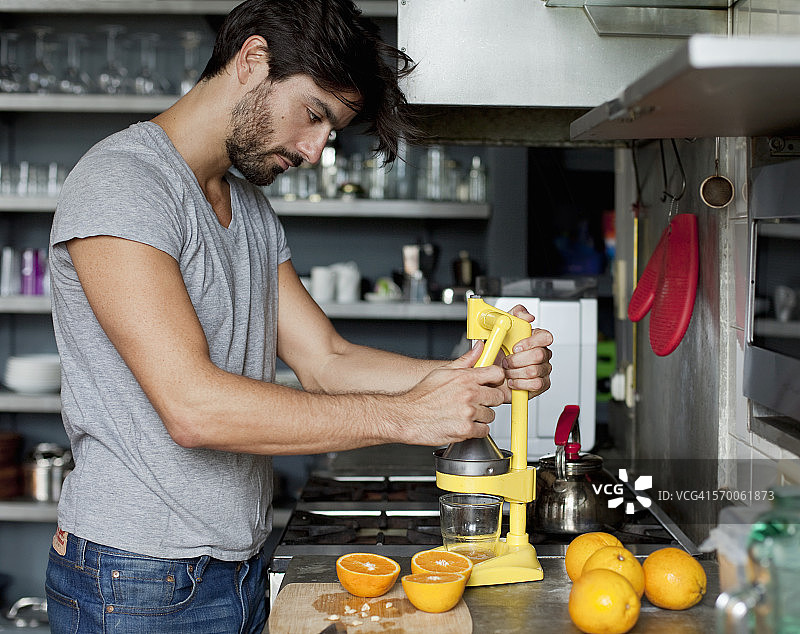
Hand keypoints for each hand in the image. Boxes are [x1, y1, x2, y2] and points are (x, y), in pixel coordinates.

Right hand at [388, 342, 506, 445]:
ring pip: (491, 415)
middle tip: (476, 402)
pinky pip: (483, 430)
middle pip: (498, 397)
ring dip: (481, 417)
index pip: (497, 374)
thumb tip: (479, 348)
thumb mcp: (442, 372)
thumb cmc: (422, 396)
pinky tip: (463, 425)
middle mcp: (469, 394)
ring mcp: (468, 412)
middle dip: (489, 400)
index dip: (496, 380)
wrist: (407, 416)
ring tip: (465, 415)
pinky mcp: (466, 429)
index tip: (492, 384)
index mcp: (465, 377)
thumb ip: (465, 360)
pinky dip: (476, 430)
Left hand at [499, 305, 552, 399]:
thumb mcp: (499, 328)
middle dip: (517, 360)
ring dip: (515, 372)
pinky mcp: (541, 384)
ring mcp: (543, 369)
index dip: (530, 342)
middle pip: (538, 355)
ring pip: (534, 371)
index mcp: (535, 339)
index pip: (545, 336)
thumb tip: (526, 316)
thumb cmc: (496, 353)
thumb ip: (513, 316)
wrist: (490, 375)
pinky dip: (520, 383)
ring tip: (507, 371)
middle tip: (505, 361)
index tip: (515, 347)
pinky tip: (512, 380)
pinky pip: (536, 384)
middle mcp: (542, 354)